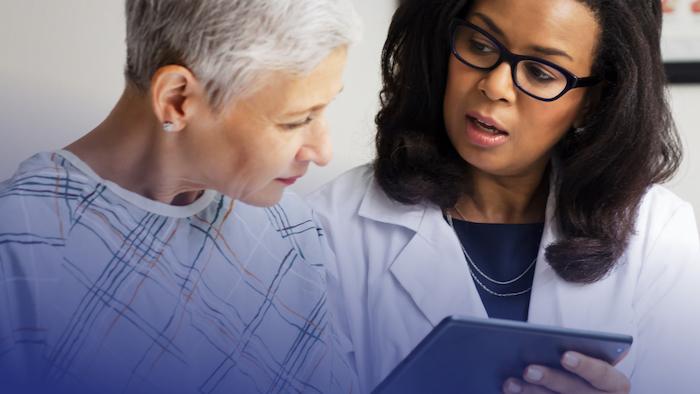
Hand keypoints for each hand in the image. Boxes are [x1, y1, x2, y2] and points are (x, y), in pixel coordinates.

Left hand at [501, 351, 629, 393]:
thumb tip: (544, 340)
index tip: (565, 356)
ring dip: (531, 393)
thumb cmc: (584, 372)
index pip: (603, 375)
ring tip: (510, 383)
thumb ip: (574, 351)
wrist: (585, 392)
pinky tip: (512, 393)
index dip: (585, 365)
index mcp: (615, 384)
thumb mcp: (588, 361)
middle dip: (550, 379)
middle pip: (576, 391)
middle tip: (529, 369)